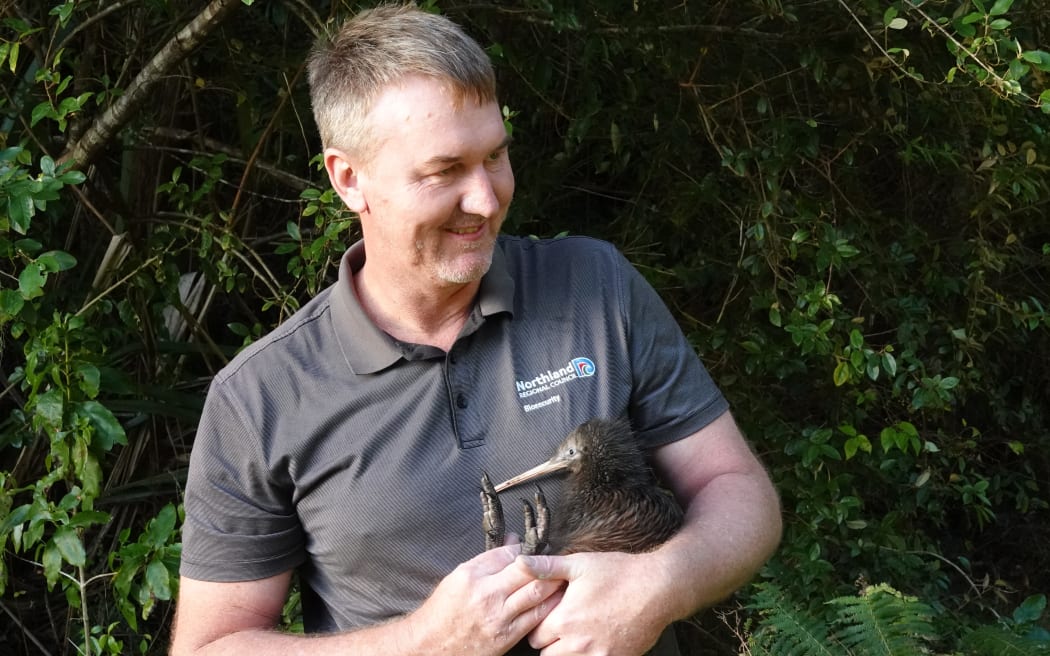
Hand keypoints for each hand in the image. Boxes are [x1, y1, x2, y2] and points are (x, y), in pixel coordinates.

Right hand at [404, 544, 563, 655]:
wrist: (430, 646)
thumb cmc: (443, 610)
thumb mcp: (458, 577)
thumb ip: (487, 559)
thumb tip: (513, 540)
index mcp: (472, 575)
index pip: (509, 553)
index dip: (525, 548)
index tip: (532, 548)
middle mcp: (486, 594)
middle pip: (528, 569)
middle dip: (545, 561)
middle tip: (555, 558)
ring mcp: (498, 617)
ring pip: (537, 592)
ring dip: (554, 580)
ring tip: (562, 574)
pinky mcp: (507, 636)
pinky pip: (537, 616)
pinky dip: (550, 604)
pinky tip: (556, 598)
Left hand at [518, 552, 668, 655]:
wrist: (658, 588)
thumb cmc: (619, 573)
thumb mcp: (580, 563)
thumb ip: (546, 567)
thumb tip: (519, 561)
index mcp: (564, 620)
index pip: (534, 636)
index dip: (540, 625)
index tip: (549, 615)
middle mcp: (577, 643)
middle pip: (547, 654)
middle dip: (550, 641)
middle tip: (563, 624)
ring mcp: (597, 655)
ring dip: (567, 651)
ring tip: (578, 632)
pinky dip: (589, 655)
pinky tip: (596, 639)